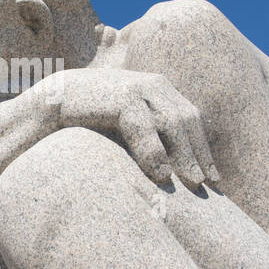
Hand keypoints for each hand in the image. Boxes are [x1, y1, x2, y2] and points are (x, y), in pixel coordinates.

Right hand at [35, 68, 219, 188]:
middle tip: (207, 184)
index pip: (191, 118)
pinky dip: (155, 152)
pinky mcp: (122, 97)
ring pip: (173, 123)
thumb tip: (174, 164)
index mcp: (159, 87)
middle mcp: (154, 83)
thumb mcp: (127, 122)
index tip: (214, 178)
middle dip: (199, 154)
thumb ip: (150, 132)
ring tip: (192, 182)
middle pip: (187, 121)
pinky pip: (146, 126)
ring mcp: (139, 87)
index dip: (203, 148)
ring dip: (184, 155)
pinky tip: (161, 174)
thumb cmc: (92, 117)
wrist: (54, 101)